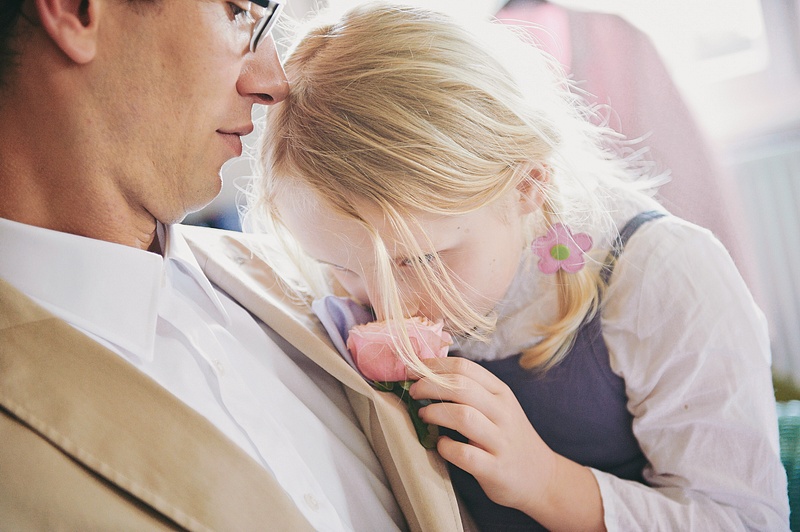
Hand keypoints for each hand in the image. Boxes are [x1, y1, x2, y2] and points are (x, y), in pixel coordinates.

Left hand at [409, 356, 555, 515]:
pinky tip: (441, 444)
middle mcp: (503, 413)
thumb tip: (428, 374)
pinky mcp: (495, 469)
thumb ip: (472, 390)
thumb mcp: (498, 407)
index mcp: (501, 393)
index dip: (434, 366)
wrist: (542, 477)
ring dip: (435, 413)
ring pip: (463, 416)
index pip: (465, 367)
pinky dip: (446, 447)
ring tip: (423, 415)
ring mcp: (501, 441)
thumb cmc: (508, 437)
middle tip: (413, 391)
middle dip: (429, 385)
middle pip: (461, 387)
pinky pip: (465, 454)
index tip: (413, 369)